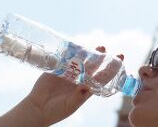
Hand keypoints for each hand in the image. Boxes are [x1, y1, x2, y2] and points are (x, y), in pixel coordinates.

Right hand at [0, 46, 122, 126]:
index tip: (120, 59)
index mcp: (87, 88)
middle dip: (101, 57)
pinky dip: (72, 53)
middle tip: (105, 49)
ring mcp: (70, 73)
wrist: (38, 109)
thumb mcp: (70, 105)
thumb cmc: (57, 111)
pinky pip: (67, 59)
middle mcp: (81, 79)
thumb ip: (79, 96)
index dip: (112, 68)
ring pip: (82, 60)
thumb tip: (87, 87)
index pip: (103, 77)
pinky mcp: (58, 69)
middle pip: (94, 65)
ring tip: (97, 47)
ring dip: (89, 53)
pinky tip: (78, 47)